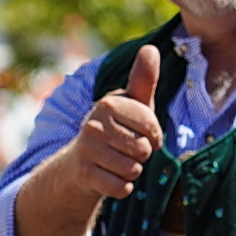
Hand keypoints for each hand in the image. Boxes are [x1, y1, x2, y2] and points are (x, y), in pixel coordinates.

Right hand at [55, 44, 162, 201]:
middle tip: (126, 148)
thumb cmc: (117, 128)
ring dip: (132, 170)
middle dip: (142, 154)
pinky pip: (121, 188)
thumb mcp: (133, 104)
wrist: (81, 161)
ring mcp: (87, 149)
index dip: (154, 136)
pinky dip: (122, 187)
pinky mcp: (84, 174)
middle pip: (144, 150)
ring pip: (134, 170)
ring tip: (117, 160)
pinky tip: (111, 176)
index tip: (140, 133)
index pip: (152, 128)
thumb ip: (144, 79)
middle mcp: (94, 123)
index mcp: (109, 103)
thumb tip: (150, 48)